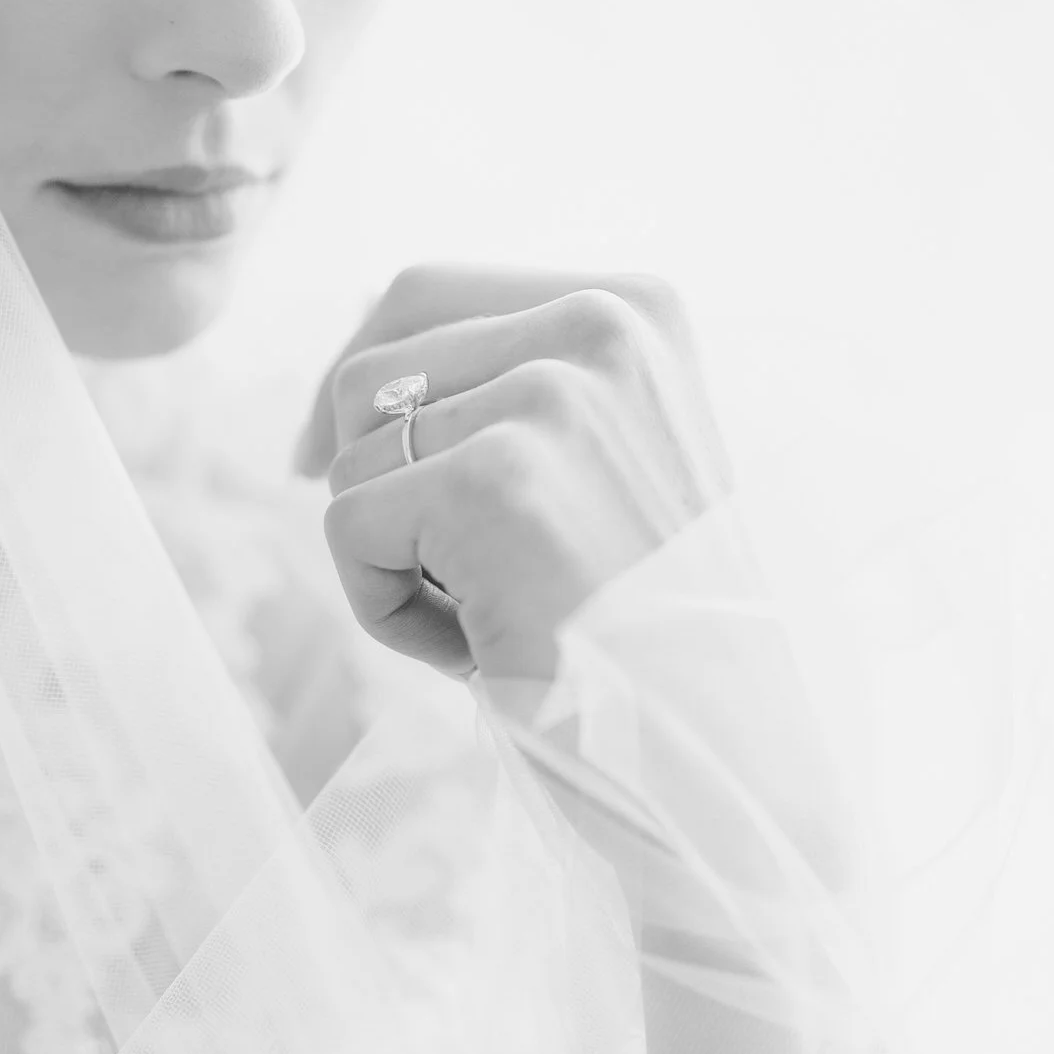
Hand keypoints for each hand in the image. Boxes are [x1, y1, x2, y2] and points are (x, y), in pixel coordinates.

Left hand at [302, 267, 857, 932]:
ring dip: (392, 557)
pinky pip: (348, 528)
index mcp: (636, 306)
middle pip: (367, 372)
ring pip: (351, 458)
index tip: (322, 452)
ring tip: (495, 616)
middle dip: (369, 478)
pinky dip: (384, 610)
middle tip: (443, 576)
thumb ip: (511, 385)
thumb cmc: (654, 628)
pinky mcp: (493, 484)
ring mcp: (549, 400)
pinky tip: (478, 650)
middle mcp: (600, 327)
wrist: (730, 762)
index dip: (354, 376)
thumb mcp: (608, 458)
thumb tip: (351, 362)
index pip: (422, 290)